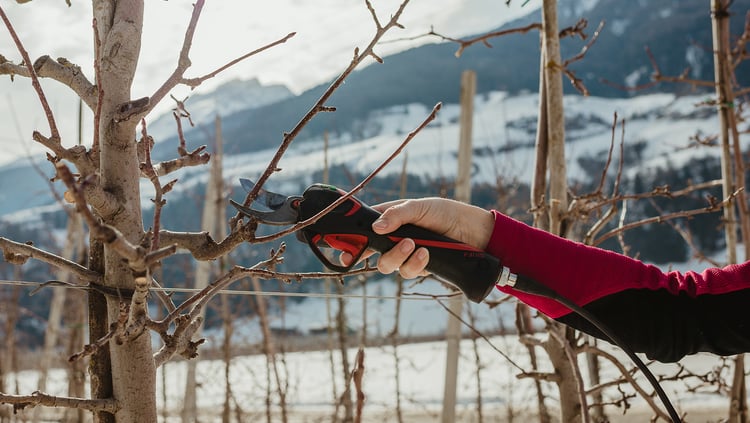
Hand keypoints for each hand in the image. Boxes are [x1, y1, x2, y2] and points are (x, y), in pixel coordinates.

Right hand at [342, 198, 494, 278]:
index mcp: (389, 219)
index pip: (363, 229)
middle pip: (371, 253)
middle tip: (388, 247)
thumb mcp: (420, 207)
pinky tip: (426, 254)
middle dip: (373, 254)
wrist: (474, 232)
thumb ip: (398, 215)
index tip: (342, 252)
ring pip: (388, 265)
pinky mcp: (420, 267)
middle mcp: (394, 238)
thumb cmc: (446, 213)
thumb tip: (377, 228)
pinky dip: (414, 264)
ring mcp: (406, 254)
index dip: (350, 241)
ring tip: (416, 246)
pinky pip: (408, 271)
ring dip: (398, 258)